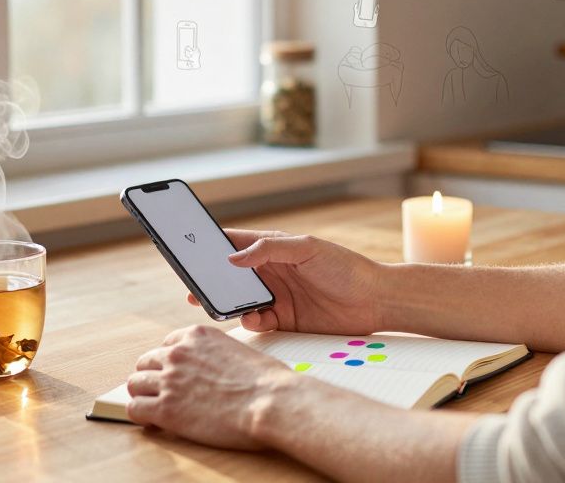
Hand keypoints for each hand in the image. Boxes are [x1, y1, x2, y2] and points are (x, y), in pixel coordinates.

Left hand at [126, 324, 295, 448]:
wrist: (270, 401)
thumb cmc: (266, 381)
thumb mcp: (238, 351)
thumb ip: (215, 355)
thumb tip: (212, 371)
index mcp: (196, 336)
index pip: (167, 345)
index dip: (169, 363)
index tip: (174, 375)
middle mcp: (178, 353)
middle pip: (146, 362)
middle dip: (153, 377)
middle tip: (162, 392)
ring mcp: (169, 380)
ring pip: (135, 383)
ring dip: (144, 395)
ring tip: (155, 408)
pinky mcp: (165, 409)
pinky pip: (135, 409)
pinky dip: (141, 416)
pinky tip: (153, 422)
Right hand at [188, 230, 383, 335]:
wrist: (376, 301)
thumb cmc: (346, 267)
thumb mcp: (308, 249)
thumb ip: (270, 249)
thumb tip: (234, 257)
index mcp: (273, 248)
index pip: (235, 242)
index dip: (211, 245)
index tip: (189, 249)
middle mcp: (271, 271)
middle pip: (231, 275)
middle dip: (211, 281)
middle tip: (193, 288)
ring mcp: (276, 296)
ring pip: (240, 300)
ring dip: (228, 304)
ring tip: (218, 306)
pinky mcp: (285, 320)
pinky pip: (257, 321)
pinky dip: (250, 321)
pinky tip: (253, 319)